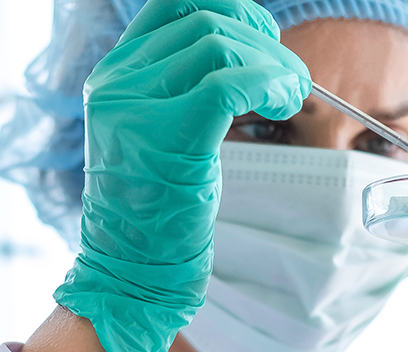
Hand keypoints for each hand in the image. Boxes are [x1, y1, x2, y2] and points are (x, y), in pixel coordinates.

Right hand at [53, 0, 309, 351]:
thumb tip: (246, 50)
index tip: (265, 41)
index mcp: (115, 75)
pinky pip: (228, 84)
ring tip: (291, 97)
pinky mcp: (166, 137)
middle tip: (292, 81)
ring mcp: (135, 108)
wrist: (130, 270)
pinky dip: (268, 85)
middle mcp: (117, 83)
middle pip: (205, 22)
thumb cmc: (157, 209)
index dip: (231, 10)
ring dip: (273, 65)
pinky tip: (282, 106)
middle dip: (264, 42)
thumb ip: (183, 88)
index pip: (174, 5)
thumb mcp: (159, 133)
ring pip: (219, 46)